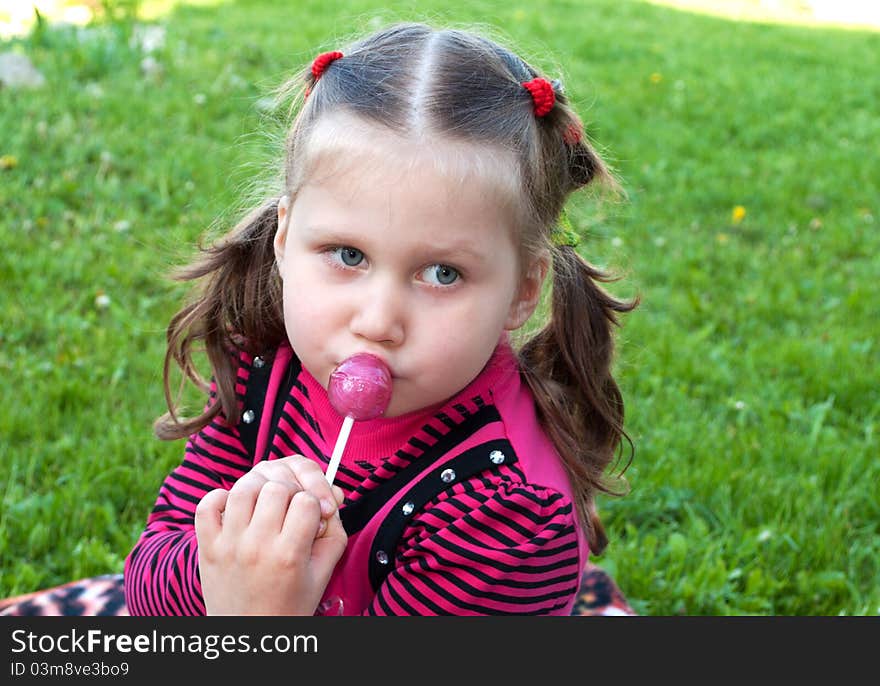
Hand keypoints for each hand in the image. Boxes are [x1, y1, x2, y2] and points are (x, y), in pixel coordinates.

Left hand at [194, 456, 347, 614]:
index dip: (315, 503)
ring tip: (267, 503)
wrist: (250, 636)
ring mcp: (228, 545)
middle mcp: (256, 547)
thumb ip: (334, 534)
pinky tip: (237, 509)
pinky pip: (206, 505)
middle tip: (292, 507)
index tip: (313, 517)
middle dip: (291, 491)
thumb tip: (330, 499)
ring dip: (261, 488)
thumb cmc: (289, 605)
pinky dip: (220, 497)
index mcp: (288, 555)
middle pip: (276, 487)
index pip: (306, 501)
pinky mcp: (207, 547)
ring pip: (244, 487)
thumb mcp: (322, 574)